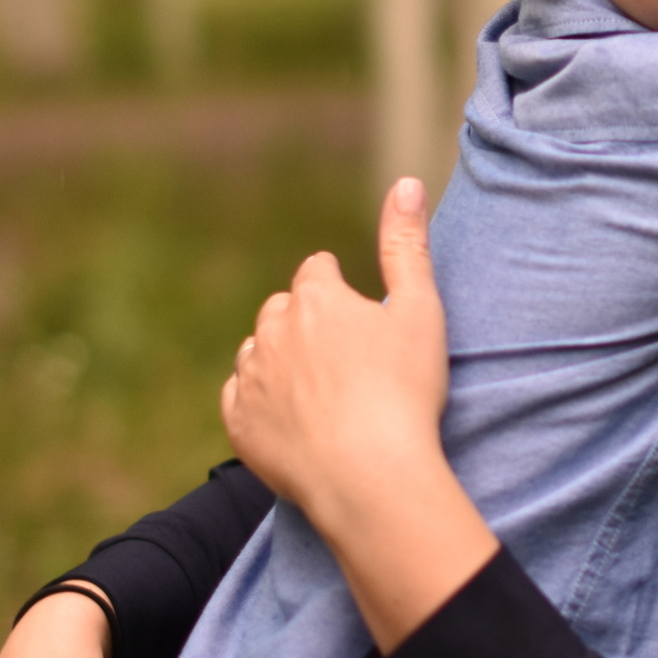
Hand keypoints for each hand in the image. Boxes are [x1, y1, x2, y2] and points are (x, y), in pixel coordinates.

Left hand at [221, 177, 496, 651]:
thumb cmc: (404, 391)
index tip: (356, 310)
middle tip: (342, 355)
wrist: (369, 476)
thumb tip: (405, 181)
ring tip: (318, 389)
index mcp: (316, 298)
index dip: (338, 285)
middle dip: (305, 320)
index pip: (318, 270)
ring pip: (258, 351)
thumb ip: (407, 244)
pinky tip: (292, 418)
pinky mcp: (238, 422)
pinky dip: (259, 400)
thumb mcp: (419, 311)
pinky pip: (239, 397)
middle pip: (283, 309)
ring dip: (279, 359)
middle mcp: (273, 330)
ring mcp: (251, 378)